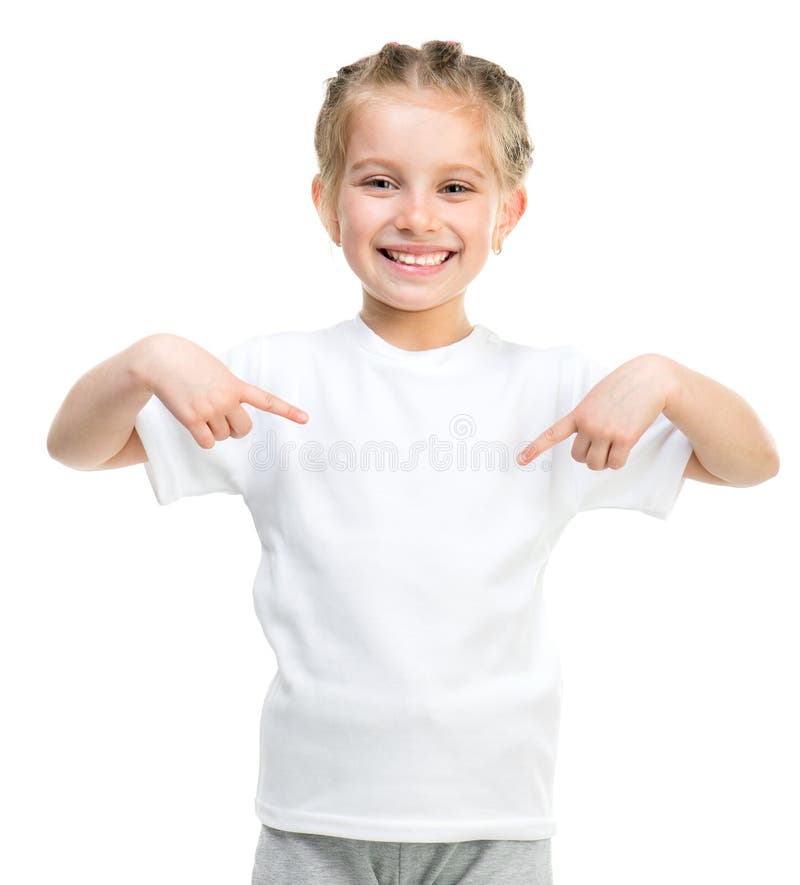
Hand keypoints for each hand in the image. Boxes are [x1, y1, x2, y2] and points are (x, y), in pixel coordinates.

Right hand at [141, 334, 308, 449]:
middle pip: (243, 429)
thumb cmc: (189, 363)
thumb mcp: (217, 370)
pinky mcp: (191, 419)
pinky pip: (207, 443)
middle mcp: (226, 399)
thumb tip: (229, 416)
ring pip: (223, 436)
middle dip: (235, 429)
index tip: (305, 419)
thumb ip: (229, 389)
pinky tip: (193, 424)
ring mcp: (209, 410)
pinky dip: (203, 439)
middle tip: (222, 419)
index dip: (287, 411)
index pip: (267, 400)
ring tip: (200, 411)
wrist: (161, 359)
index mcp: (236, 385)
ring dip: (215, 431)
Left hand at [517, 354, 670, 468]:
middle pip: (578, 457)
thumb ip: (587, 418)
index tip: (520, 460)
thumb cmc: (623, 388)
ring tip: (615, 443)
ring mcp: (606, 432)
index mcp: (578, 413)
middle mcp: (588, 424)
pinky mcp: (625, 438)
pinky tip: (626, 446)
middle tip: (603, 443)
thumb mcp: (596, 398)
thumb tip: (590, 443)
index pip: (553, 433)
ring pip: (595, 464)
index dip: (536, 448)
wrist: (650, 379)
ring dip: (604, 460)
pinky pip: (615, 464)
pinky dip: (619, 461)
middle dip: (590, 455)